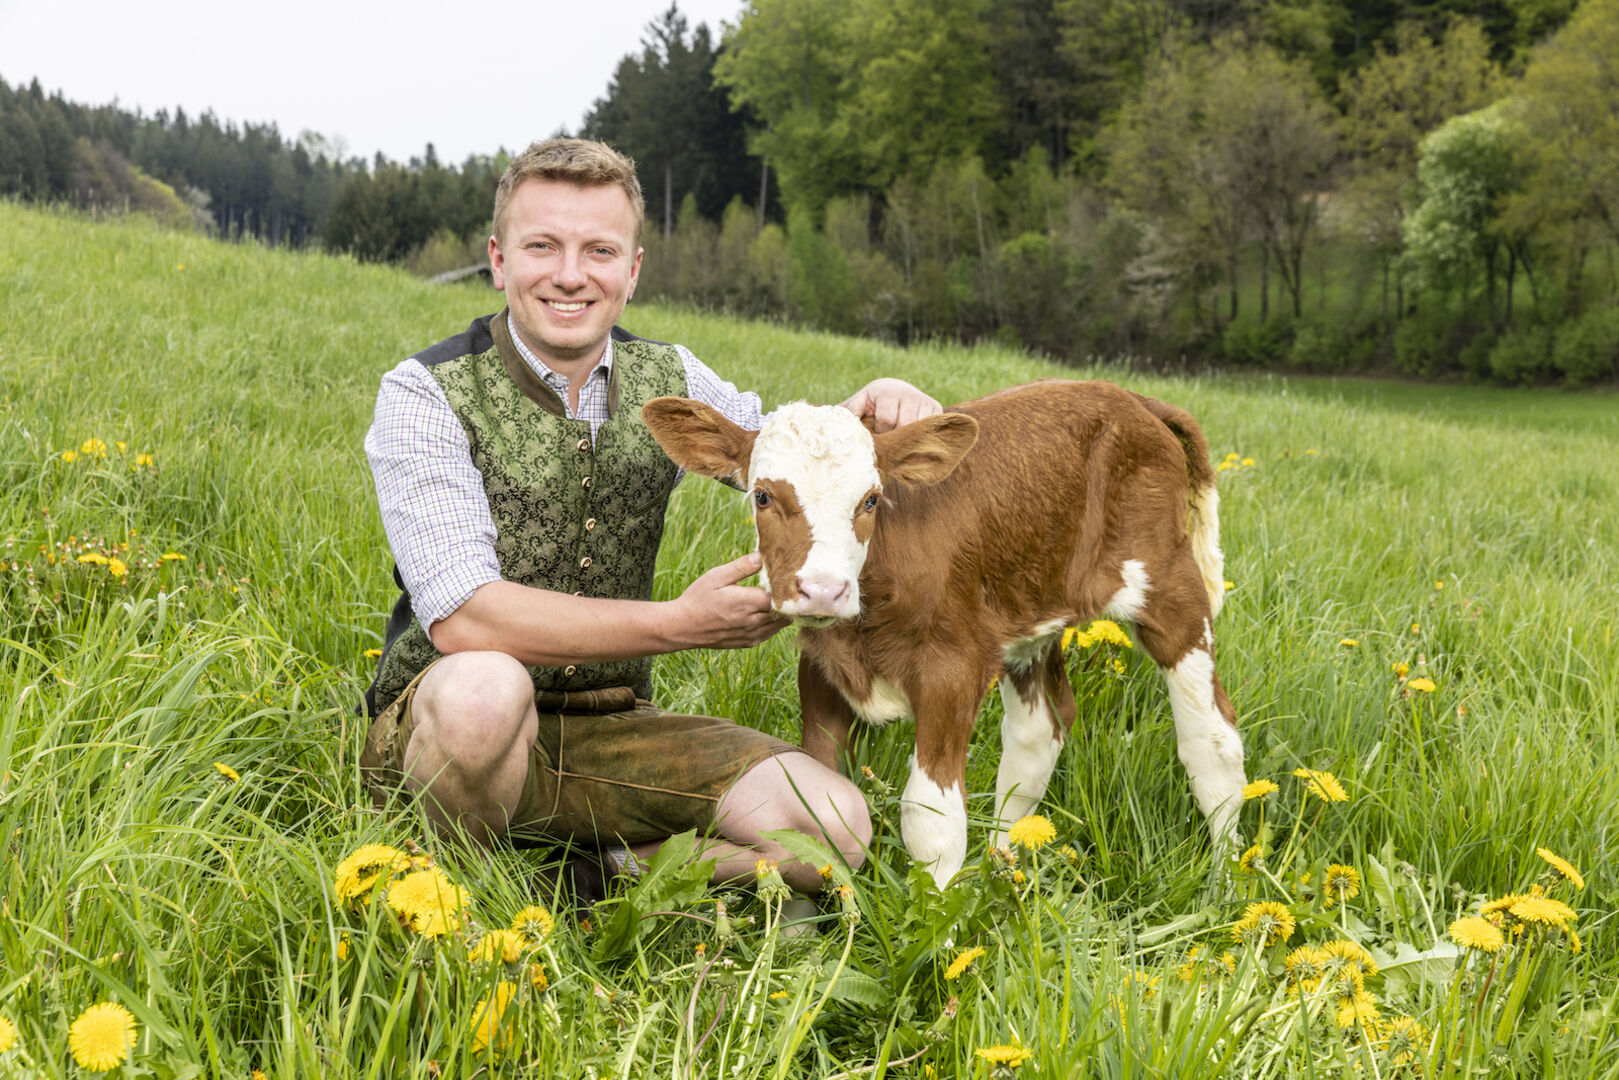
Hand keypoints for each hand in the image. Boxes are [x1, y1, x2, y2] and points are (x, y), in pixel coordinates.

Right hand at [670, 552, 787, 649]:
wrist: (682, 627)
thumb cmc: (698, 598)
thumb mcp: (717, 576)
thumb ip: (742, 567)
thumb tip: (762, 555)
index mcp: (747, 603)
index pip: (780, 596)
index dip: (785, 586)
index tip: (786, 577)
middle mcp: (752, 621)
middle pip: (783, 611)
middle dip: (787, 599)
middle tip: (789, 586)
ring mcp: (751, 635)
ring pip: (780, 624)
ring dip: (783, 612)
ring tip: (782, 598)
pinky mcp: (748, 642)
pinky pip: (770, 633)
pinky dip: (775, 623)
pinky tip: (770, 612)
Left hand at [839, 378, 941, 432]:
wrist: (893, 390)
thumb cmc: (871, 403)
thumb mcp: (858, 404)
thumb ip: (850, 412)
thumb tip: (846, 425)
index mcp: (887, 392)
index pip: (887, 420)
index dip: (881, 433)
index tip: (877, 437)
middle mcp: (908, 393)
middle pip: (905, 425)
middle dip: (896, 437)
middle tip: (889, 443)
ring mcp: (924, 400)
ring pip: (920, 429)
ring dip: (910, 439)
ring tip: (900, 441)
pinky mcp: (936, 408)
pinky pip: (932, 427)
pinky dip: (924, 436)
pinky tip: (914, 438)